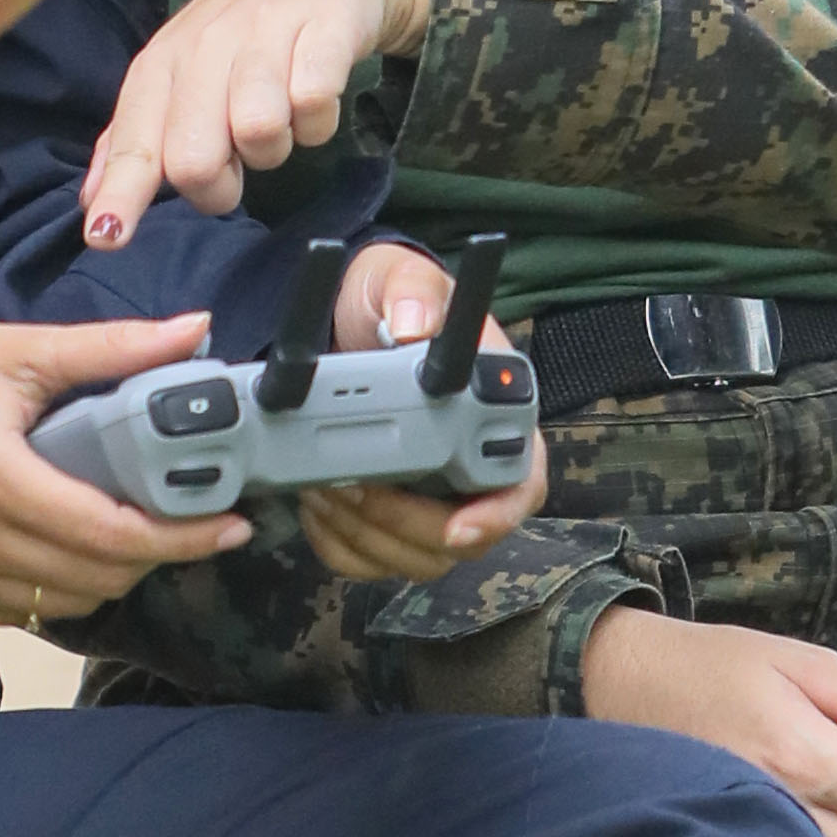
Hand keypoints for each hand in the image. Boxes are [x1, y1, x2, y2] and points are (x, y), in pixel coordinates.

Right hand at [0, 309, 239, 624]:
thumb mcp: (13, 351)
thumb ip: (109, 349)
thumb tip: (192, 331)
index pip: (109, 533)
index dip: (180, 537)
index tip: (228, 524)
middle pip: (97, 578)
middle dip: (156, 555)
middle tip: (187, 521)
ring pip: (65, 606)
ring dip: (110, 575)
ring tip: (131, 532)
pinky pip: (21, 614)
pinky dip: (58, 589)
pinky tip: (68, 548)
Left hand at [80, 0, 439, 235]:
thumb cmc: (248, 29)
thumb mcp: (182, 75)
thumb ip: (138, 138)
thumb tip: (93, 203)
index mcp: (163, 63)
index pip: (135, 141)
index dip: (122, 193)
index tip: (107, 238)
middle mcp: (205, 46)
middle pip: (195, 159)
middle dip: (220, 185)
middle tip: (238, 160)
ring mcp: (264, 34)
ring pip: (259, 133)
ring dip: (277, 147)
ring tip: (282, 118)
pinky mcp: (323, 29)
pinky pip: (314, 106)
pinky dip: (318, 121)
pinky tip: (314, 99)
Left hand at [293, 234, 549, 583]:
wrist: (354, 319)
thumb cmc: (398, 300)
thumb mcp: (404, 277)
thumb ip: (416, 292)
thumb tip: (415, 325)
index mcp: (502, 417)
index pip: (521, 485)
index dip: (496, 516)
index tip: (458, 526)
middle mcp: (476, 468)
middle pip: (463, 537)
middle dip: (405, 524)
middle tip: (353, 488)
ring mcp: (435, 498)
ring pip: (415, 556)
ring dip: (366, 534)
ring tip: (322, 490)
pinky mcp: (391, 515)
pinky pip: (372, 558)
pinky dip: (341, 544)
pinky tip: (316, 505)